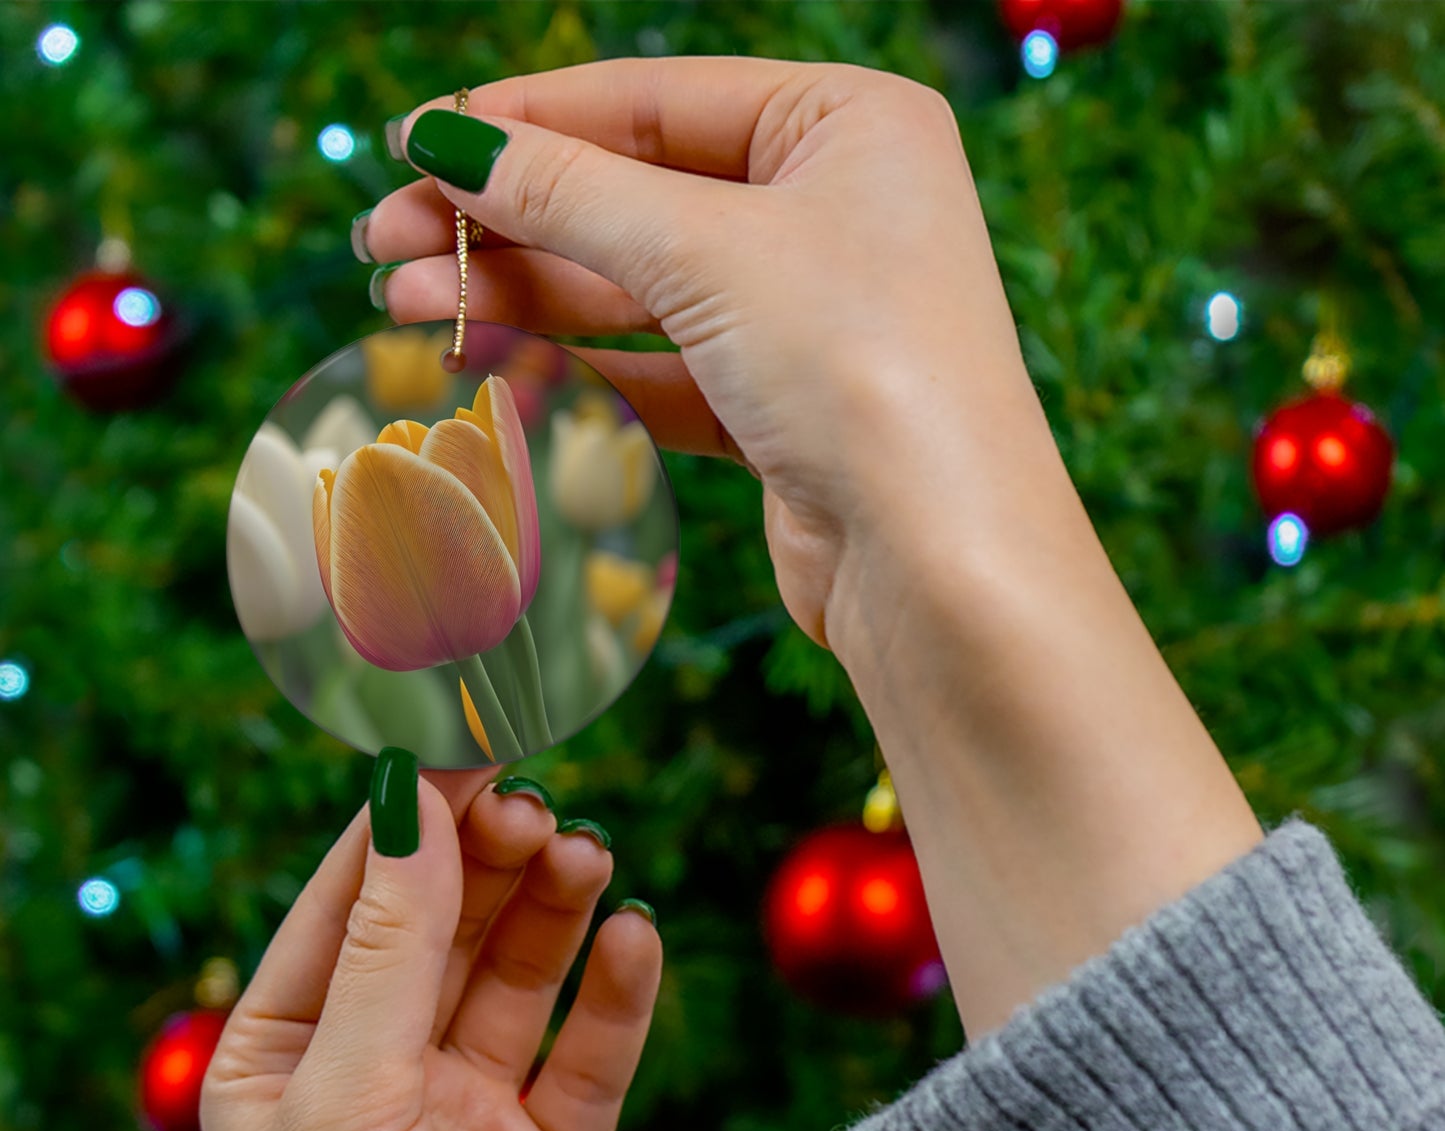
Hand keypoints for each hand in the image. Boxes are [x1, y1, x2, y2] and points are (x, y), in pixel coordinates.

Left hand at [201, 762, 661, 1130]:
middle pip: (447, 927)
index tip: (470, 742)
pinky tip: (635, 939)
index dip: (411, 820)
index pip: (354, 900)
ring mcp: (469, 1114)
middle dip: (491, 862)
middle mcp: (380, 1072)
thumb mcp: (345, 1095)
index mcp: (290, 1052)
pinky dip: (617, 994)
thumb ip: (391, 946)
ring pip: (522, 977)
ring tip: (589, 858)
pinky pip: (591, 1055)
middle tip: (539, 809)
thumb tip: (410, 800)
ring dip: (555, 911)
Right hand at [362, 61, 1262, 1041]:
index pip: (656, 99)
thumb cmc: (860, 369)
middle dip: (508, 222)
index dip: (527, 122)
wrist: (939, 561)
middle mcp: (834, 210)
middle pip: (636, 197)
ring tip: (405, 303)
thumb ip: (568, 193)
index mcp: (847, 126)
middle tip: (385, 244)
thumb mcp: (705, 252)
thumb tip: (444, 142)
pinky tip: (487, 366)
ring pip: (638, 290)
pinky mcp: (781, 408)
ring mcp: (808, 315)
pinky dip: (578, 367)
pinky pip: (659, 368)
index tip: (416, 147)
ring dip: (523, 295)